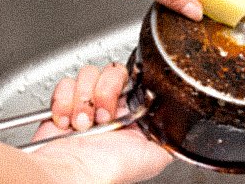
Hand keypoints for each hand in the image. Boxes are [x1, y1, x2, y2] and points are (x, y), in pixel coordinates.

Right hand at [30, 63, 171, 182]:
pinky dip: (64, 102)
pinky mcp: (63, 104)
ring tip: (82, 124)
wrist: (75, 173)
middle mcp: (110, 105)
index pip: (134, 78)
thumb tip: (181, 123)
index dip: (126, 86)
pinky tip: (67, 122)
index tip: (122, 101)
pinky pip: (65, 84)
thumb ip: (170, 135)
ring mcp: (85, 103)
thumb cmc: (111, 169)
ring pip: (87, 74)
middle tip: (102, 116)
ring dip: (83, 99)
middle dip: (104, 92)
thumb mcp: (156, 156)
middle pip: (111, 71)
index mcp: (132, 113)